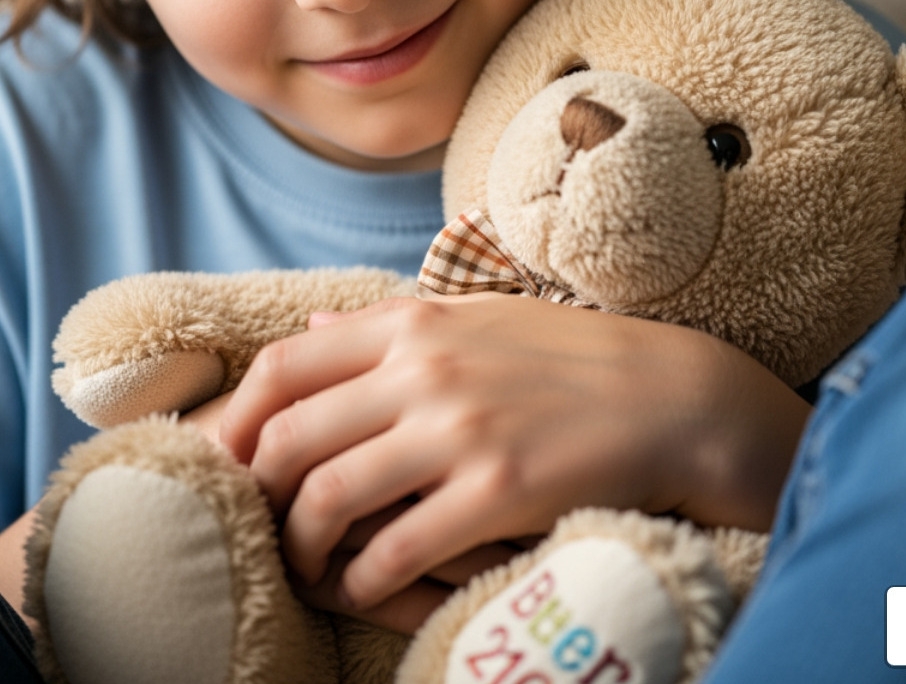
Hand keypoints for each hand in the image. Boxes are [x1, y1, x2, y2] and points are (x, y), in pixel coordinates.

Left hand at [218, 293, 808, 610]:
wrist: (674, 400)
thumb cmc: (571, 359)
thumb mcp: (476, 317)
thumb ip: (387, 325)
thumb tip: (304, 330)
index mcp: (413, 323)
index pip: (283, 366)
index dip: (238, 419)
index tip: (230, 460)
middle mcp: (425, 369)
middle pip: (291, 435)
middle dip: (258, 490)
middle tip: (260, 523)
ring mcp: (461, 430)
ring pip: (329, 495)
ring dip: (301, 543)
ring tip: (309, 565)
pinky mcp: (498, 490)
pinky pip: (395, 548)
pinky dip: (362, 579)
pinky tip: (364, 589)